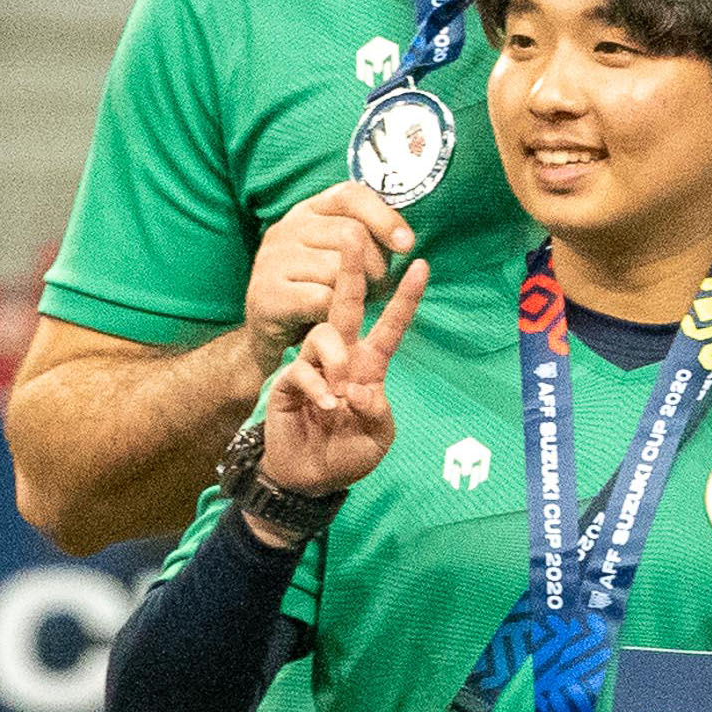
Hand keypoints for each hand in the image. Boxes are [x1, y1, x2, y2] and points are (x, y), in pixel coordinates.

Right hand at [244, 185, 414, 361]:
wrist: (272, 326)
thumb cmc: (320, 287)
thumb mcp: (344, 256)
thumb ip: (371, 240)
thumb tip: (404, 241)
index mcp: (309, 211)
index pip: (350, 195)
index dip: (384, 217)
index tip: (407, 245)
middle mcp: (287, 227)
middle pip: (352, 234)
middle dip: (377, 267)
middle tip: (375, 288)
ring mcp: (273, 258)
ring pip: (337, 268)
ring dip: (356, 293)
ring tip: (348, 303)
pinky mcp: (266, 292)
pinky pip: (320, 299)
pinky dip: (333, 312)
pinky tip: (326, 317)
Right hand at [251, 255, 425, 524]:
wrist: (310, 476)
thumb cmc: (348, 452)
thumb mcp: (377, 438)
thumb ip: (378, 414)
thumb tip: (364, 390)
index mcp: (370, 366)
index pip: (389, 326)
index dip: (405, 298)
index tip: (422, 265)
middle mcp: (342, 358)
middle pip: (345, 306)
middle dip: (350, 272)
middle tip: (353, 235)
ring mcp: (314, 367)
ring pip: (324, 336)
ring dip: (336, 363)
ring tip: (341, 398)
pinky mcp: (288, 382)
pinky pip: (302, 371)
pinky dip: (317, 388)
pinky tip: (325, 406)